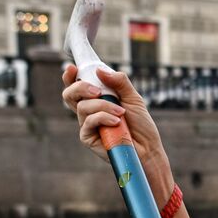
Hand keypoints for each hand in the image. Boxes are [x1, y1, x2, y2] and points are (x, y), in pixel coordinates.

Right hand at [61, 64, 173, 201]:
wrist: (148, 148)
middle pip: (69, 94)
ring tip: (121, 112)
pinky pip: (88, 121)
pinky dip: (103, 118)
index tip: (73, 68)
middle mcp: (88, 111)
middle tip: (98, 91)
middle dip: (81, 87)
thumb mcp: (133, 99)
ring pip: (82, 107)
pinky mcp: (88, 137)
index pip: (76, 85)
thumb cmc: (141, 125)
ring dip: (103, 106)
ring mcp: (86, 125)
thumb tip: (100, 70)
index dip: (70, 76)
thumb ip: (119, 82)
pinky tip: (116, 122)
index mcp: (96, 100)